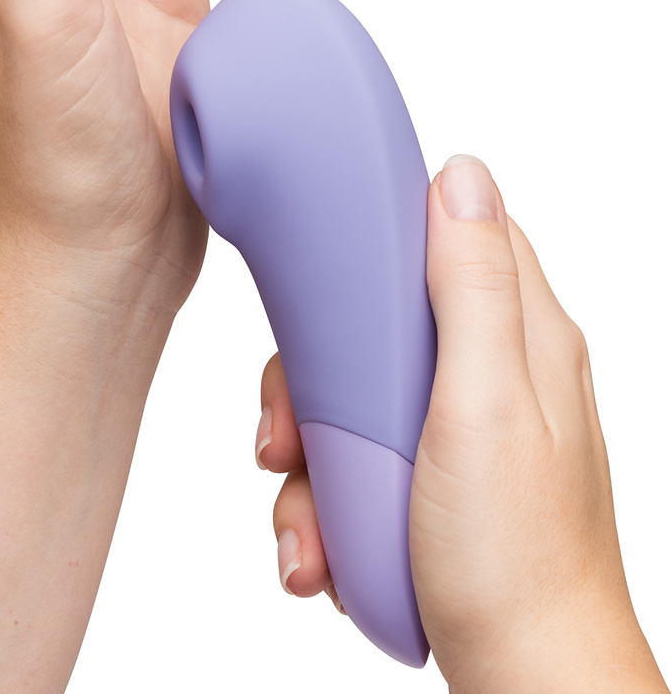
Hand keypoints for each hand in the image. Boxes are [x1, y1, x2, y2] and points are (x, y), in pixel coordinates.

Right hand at [254, 155, 667, 691]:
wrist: (528, 687)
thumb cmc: (514, 558)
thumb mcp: (484, 405)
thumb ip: (473, 287)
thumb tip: (462, 172)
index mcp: (524, 337)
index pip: (455, 234)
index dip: (384, 236)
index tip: (326, 273)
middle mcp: (495, 373)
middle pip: (377, 323)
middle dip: (312, 382)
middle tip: (284, 439)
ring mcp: (460, 431)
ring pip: (353, 398)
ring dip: (309, 461)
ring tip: (308, 532)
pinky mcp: (431, 481)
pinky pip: (356, 460)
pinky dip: (326, 504)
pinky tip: (323, 554)